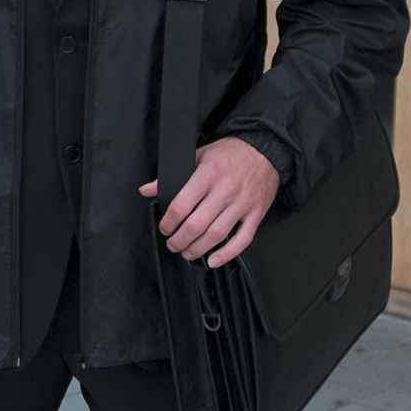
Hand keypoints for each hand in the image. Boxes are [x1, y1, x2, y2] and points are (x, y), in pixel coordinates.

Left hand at [137, 137, 279, 268]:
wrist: (263, 150)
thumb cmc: (229, 153)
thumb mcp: (198, 155)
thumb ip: (171, 176)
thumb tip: (146, 190)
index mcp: (208, 174)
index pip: (182, 205)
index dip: (168, 222)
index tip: (165, 227)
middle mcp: (225, 190)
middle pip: (197, 225)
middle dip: (180, 240)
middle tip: (172, 244)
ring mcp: (242, 204)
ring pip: (217, 235)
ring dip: (198, 249)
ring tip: (187, 253)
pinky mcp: (256, 214)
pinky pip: (242, 240)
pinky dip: (227, 254)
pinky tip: (214, 260)